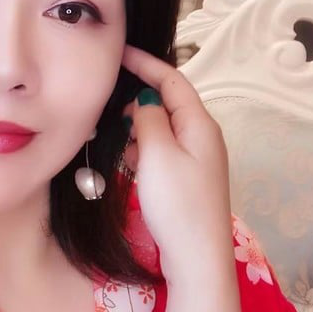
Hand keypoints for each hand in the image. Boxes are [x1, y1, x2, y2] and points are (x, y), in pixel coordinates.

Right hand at [121, 44, 233, 284]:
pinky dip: (144, 150)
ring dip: (139, 128)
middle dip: (139, 99)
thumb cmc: (178, 205)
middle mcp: (203, 136)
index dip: (145, 63)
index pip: (172, 80)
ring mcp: (197, 160)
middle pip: (169, 103)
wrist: (197, 258)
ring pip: (163, 129)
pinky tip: (130, 163)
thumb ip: (149, 119)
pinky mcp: (188, 180)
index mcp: (200, 124)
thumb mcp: (158, 154)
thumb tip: (145, 100)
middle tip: (109, 104)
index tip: (118, 52)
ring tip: (116, 137)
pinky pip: (163, 152)